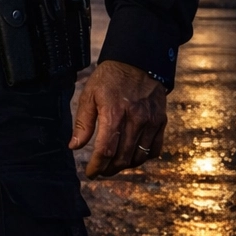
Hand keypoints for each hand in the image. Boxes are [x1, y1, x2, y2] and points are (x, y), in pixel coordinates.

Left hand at [69, 59, 167, 177]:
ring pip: (139, 156)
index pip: (105, 150)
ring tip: (113, 165)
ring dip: (125, 166)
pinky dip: (143, 157)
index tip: (90, 173)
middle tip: (100, 171)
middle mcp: (135, 119)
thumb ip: (82, 123)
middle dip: (109, 169)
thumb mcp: (89, 95)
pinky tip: (131, 155)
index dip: (97, 166)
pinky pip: (155, 149)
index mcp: (113, 113)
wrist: (138, 61)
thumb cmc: (109, 78)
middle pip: (123, 157)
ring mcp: (151, 121)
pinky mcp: (161, 121)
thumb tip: (74, 146)